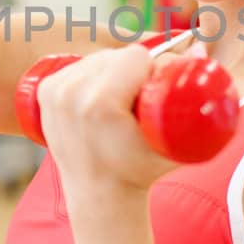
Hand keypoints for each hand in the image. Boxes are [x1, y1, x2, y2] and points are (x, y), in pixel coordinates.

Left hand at [37, 46, 178, 202]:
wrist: (99, 193)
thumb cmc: (141, 170)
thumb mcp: (174, 142)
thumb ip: (193, 99)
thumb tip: (198, 50)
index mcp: (100, 103)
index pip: (137, 55)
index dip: (152, 70)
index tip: (154, 93)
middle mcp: (71, 94)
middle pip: (116, 54)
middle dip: (133, 70)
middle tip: (139, 98)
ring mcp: (54, 92)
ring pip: (97, 57)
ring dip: (113, 70)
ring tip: (120, 99)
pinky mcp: (45, 91)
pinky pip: (78, 65)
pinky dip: (92, 74)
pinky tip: (98, 95)